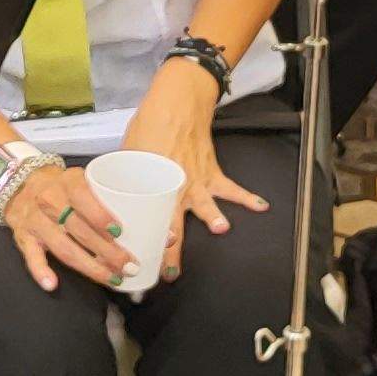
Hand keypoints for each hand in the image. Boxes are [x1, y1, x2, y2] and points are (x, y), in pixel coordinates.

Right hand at [0, 159, 131, 294]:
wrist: (22, 184)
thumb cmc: (64, 187)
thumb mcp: (84, 181)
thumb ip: (112, 200)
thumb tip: (161, 230)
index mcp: (69, 182)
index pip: (83, 198)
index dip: (100, 216)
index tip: (120, 232)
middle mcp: (50, 200)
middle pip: (80, 230)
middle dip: (107, 251)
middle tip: (128, 266)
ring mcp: (36, 220)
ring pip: (63, 247)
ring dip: (89, 266)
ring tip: (111, 278)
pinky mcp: (24, 237)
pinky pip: (32, 257)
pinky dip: (41, 271)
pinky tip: (53, 284)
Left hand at [119, 61, 267, 281]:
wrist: (176, 102)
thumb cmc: (149, 124)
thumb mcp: (129, 150)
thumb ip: (126, 174)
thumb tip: (115, 191)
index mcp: (153, 182)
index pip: (146, 220)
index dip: (142, 242)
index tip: (138, 264)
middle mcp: (175, 185)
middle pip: (173, 224)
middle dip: (172, 251)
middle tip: (170, 273)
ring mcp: (197, 179)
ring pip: (205, 205)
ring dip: (214, 218)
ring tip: (221, 229)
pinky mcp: (212, 171)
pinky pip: (232, 188)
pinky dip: (247, 197)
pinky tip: (261, 207)